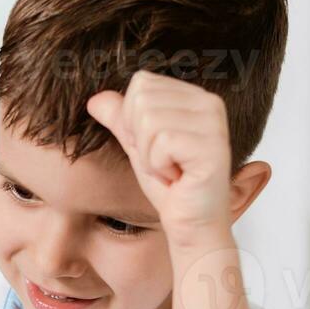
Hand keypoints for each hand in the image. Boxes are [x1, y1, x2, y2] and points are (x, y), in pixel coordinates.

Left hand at [86, 70, 234, 243]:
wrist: (191, 225)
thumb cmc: (170, 188)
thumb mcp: (138, 147)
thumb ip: (121, 119)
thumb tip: (95, 98)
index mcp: (195, 97)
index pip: (141, 83)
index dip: (133, 120)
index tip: (156, 147)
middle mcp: (209, 103)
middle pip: (142, 99)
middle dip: (141, 139)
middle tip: (164, 161)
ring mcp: (214, 124)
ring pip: (149, 121)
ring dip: (149, 156)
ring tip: (171, 170)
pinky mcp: (212, 146)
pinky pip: (161, 143)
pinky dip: (159, 167)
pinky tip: (179, 178)